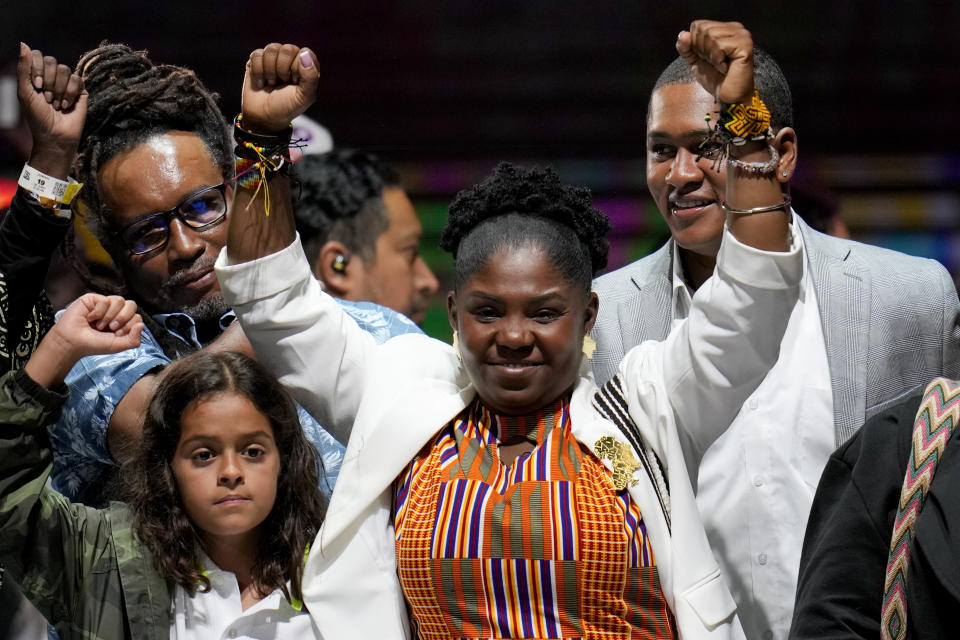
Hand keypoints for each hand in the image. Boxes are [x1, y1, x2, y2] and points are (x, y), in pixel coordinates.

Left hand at [18, 42, 87, 178]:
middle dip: (48, 81)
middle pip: (52, 61)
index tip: (36, 86)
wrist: (54, 135)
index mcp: (37, 74)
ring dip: (59, 89)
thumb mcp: (24, 91)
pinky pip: (78, 80)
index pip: (38, 55)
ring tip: (56, 104)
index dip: (37, 69)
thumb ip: (23, 68)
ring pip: (65, 70)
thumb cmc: (37, 117)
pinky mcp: (81, 91)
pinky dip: (70, 93)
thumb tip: (23, 43)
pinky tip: (66, 105)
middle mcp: (52, 76)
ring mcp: (67, 83)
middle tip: (46, 98)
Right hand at [50, 294, 143, 357]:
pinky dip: (98, 312)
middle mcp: (115, 312)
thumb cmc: (93, 344)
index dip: (130, 326)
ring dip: (110, 316)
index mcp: (123, 322)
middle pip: (132, 305)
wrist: (72, 342)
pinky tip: (90, 318)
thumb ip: (134, 339)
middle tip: (111, 328)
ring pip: (120, 300)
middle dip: (123, 318)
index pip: (137, 317)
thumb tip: (141, 324)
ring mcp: (105, 304)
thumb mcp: (117, 345)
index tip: (117, 334)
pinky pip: (105, 300)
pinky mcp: (93, 299)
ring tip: (99, 325)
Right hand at [240, 43, 318, 133]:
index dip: (297, 69)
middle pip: (287, 49)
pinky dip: (258, 72)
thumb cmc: (287, 107)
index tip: (294, 83)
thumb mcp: (304, 97)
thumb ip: (310, 77)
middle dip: (282, 70)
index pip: (304, 53)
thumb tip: (305, 53)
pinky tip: (261, 82)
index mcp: (306, 66)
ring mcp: (274, 58)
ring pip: (271, 49)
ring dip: (270, 71)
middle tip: (282, 83)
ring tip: (272, 83)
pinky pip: (257, 54)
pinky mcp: (257, 60)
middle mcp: (291, 59)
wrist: (263, 117)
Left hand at [676, 21, 754, 104]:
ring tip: (720, 65)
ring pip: (711, 35)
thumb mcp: (695, 60)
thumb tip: (683, 34)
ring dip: (710, 56)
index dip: (695, 44)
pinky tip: (725, 68)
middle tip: (715, 63)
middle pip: (704, 29)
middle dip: (702, 50)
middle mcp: (736, 28)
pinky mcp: (745, 45)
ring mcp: (743, 35)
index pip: (698, 25)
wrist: (728, 97)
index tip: (707, 58)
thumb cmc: (715, 78)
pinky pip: (719, 45)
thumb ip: (686, 47)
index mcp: (725, 28)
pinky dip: (717, 60)